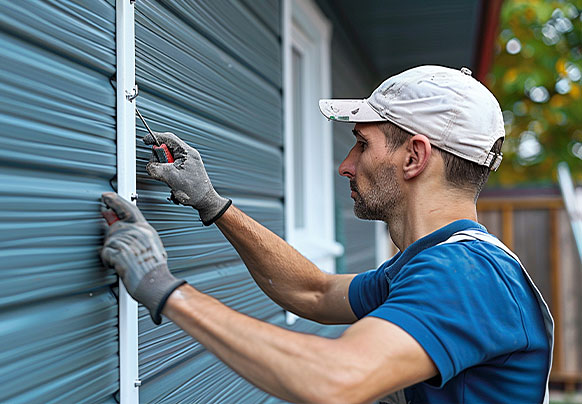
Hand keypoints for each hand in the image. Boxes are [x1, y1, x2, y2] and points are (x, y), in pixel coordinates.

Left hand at [100, 192, 185, 324]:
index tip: (106, 197)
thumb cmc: (155, 270)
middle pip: (114, 226)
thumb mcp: (152, 247)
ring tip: (123, 262)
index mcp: (145, 229)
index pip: (128, 208)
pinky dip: (108, 261)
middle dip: (111, 235)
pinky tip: (118, 266)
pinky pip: (105, 253)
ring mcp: (127, 241)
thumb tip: (124, 229)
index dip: (115, 201)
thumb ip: (138, 236)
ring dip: (111, 253)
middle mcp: (136, 232)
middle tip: (111, 237)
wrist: (156, 283)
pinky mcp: (118, 252)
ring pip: (108, 241)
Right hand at [144, 132, 231, 225]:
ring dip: (164, 168)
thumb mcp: (172, 177)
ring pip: (167, 160)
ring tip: (169, 178)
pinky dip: (167, 174)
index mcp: (187, 152)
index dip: (156, 137)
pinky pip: (170, 168)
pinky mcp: (184, 170)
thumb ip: (158, 169)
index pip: (169, 138)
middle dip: (160, 158)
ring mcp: (186, 163)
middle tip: (160, 167)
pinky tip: (172, 182)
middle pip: (166, 149)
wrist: (204, 201)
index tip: (146, 140)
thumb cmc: (196, 190)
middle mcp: (187, 155)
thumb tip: (150, 166)